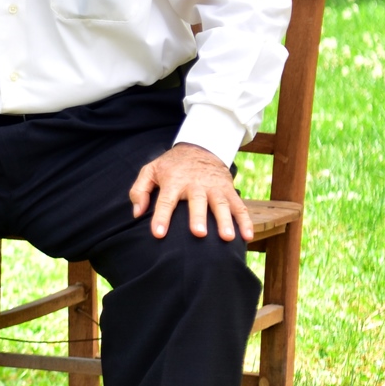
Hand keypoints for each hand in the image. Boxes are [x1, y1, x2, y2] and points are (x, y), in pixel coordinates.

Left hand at [128, 143, 250, 241]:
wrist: (200, 147)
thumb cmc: (171, 166)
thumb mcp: (150, 170)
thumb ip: (139, 190)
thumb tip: (137, 213)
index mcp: (174, 181)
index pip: (166, 200)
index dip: (161, 217)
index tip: (158, 234)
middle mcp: (195, 184)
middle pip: (197, 201)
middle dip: (197, 217)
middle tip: (198, 233)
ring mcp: (214, 187)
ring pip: (221, 204)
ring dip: (225, 221)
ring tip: (227, 238)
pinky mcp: (229, 189)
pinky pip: (239, 206)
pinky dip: (245, 221)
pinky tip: (247, 236)